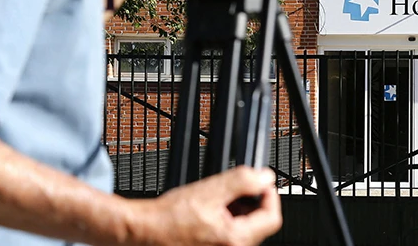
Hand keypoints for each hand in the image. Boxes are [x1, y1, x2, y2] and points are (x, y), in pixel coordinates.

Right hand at [131, 166, 281, 245]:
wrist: (145, 231)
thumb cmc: (168, 217)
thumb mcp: (209, 190)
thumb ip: (242, 181)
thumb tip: (265, 178)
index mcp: (235, 239)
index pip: (272, 218)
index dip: (269, 195)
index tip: (260, 183)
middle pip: (259, 224)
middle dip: (249, 202)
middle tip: (231, 190)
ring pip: (245, 228)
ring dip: (237, 211)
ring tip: (215, 201)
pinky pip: (231, 235)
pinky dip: (226, 220)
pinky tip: (210, 212)